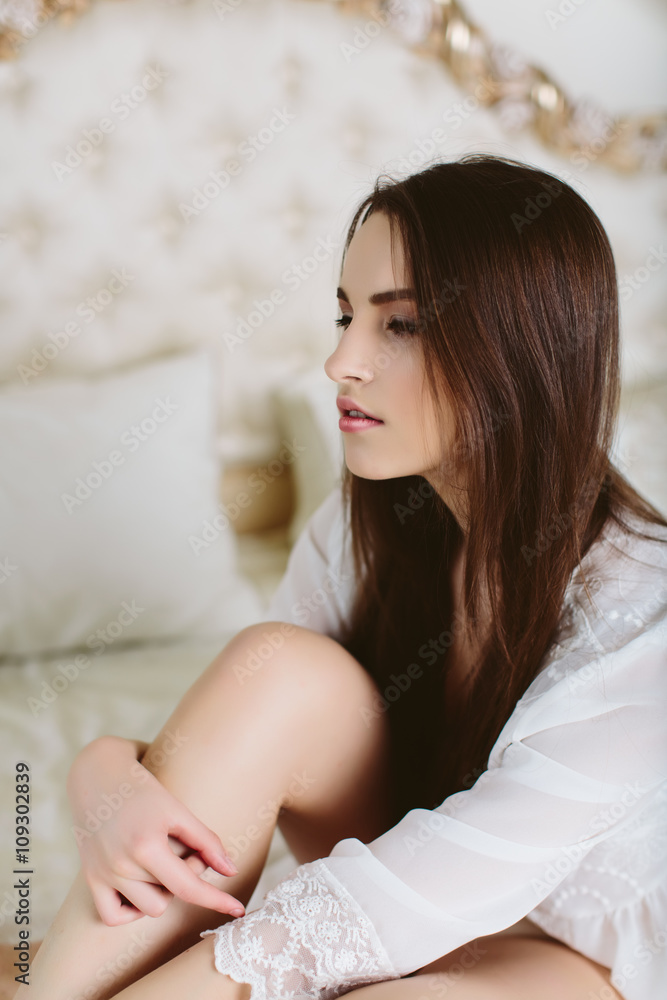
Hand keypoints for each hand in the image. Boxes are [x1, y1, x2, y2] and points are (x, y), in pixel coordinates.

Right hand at [67, 735, 245, 925]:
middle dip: (187, 877)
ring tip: (164, 863)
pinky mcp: (90, 878)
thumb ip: (206, 841)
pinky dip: (131, 909)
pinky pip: (113, 916)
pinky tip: (142, 885)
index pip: (188, 887)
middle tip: (186, 851)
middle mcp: (121, 865)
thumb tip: (231, 872)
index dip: (216, 900)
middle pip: (170, 897)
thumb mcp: (177, 810)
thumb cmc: (142, 790)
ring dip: (162, 892)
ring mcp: (103, 874)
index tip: (239, 910)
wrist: (98, 776)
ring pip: (147, 909)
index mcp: (146, 845)